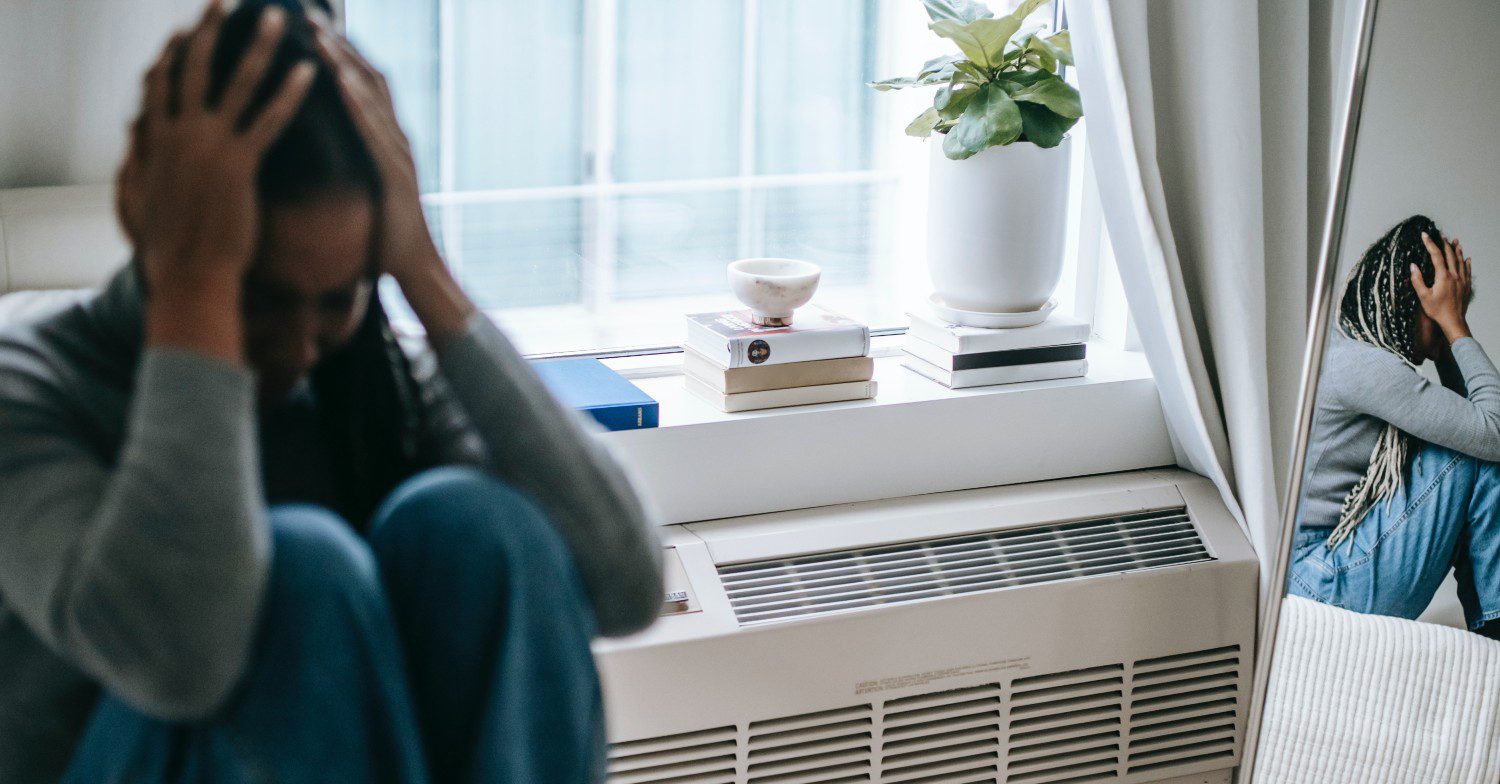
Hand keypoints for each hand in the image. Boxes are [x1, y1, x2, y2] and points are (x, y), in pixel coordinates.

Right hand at [122, 2, 314, 358]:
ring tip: (278, 19)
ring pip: (236, 83)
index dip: (173, 55)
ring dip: (258, 47)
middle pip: (194, 69)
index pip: (160, 85)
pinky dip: (290, 93)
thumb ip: (137, 161)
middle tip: (224, 1)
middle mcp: (179, 135)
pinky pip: (269, 120)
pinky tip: (309, 72)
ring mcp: (208, 146)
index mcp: (155, 141)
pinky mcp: (239, 165)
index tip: (183, 32)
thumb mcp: (138, 198)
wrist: (189, 276)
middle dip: (210, 30)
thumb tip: (133, 136)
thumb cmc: (168, 248)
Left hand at [309, 14, 438, 282]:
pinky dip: (358, 104)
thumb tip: (318, 153)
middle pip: (368, 78)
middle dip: (338, 44)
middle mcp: (396, 139)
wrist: (415, 269)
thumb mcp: (362, 191)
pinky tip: (339, 82)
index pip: (363, 85)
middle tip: (308, 14)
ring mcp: (399, 155)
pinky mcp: (396, 174)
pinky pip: (375, 132)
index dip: (339, 53)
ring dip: (344, 64)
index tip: (310, 26)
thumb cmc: (385, 236)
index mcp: (386, 141)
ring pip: (372, 98)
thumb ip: (348, 166)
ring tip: (318, 35)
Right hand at [1413, 231, 1473, 342]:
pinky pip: (1468, 270)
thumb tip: (1413, 266)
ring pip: (1460, 261)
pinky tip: (1467, 258)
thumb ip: (1418, 280)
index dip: (1430, 244)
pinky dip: (1466, 263)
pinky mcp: (1467, 286)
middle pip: (1450, 255)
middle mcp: (1455, 276)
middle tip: (1441, 235)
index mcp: (1443, 277)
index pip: (1436, 256)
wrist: (1453, 321)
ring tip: (1455, 241)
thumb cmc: (1437, 310)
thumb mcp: (1423, 296)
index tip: (1425, 235)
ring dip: (1457, 250)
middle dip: (1444, 244)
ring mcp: (1462, 280)